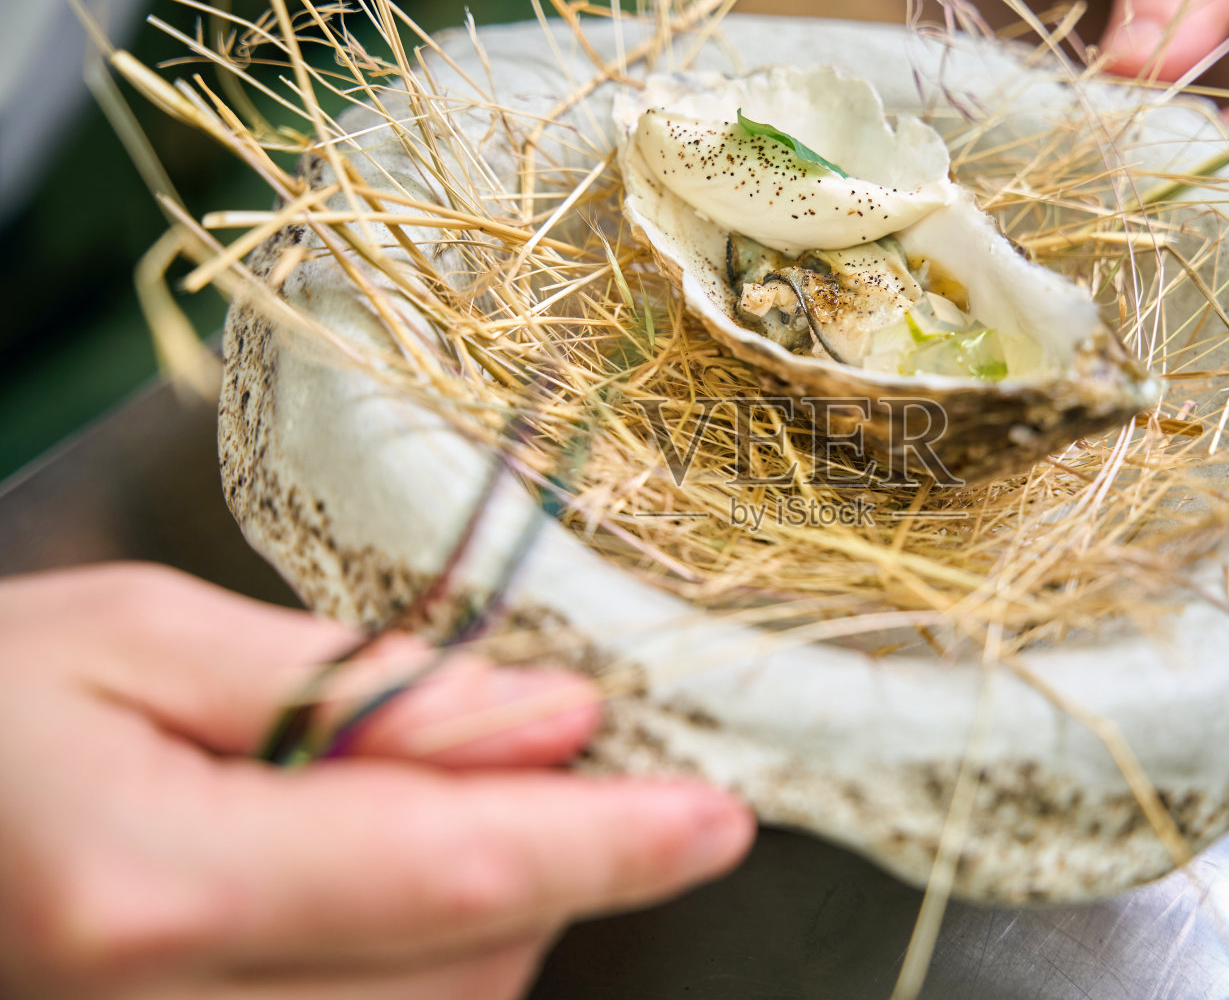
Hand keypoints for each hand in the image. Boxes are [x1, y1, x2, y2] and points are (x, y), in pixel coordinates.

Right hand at [0, 564, 753, 998]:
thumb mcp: (138, 638)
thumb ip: (356, 686)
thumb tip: (547, 716)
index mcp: (153, 885)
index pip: (453, 875)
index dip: (607, 846)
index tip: (715, 817)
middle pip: (469, 966)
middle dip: (540, 858)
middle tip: (514, 745)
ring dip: (482, 913)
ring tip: (396, 802)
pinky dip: (419, 962)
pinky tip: (366, 882)